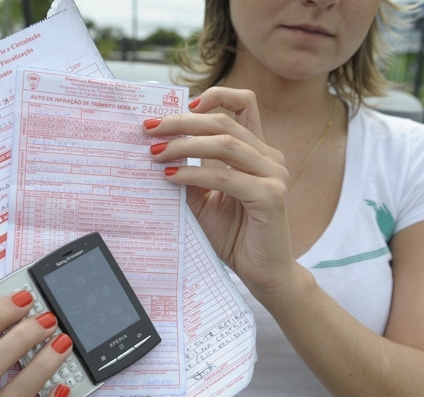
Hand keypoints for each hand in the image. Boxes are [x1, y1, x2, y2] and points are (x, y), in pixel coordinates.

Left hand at [144, 87, 298, 297]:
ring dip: (184, 145)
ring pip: (225, 144)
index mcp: (257, 152)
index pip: (243, 104)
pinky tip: (171, 177)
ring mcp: (273, 175)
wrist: (263, 272)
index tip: (181, 106)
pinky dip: (194, 174)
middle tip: (150, 128)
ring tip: (155, 153)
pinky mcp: (270, 196)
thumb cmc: (237, 235)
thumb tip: (159, 152)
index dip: (213, 97)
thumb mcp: (206, 200)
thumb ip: (192, 175)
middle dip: (182, 122)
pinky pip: (225, 177)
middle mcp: (269, 157)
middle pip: (223, 122)